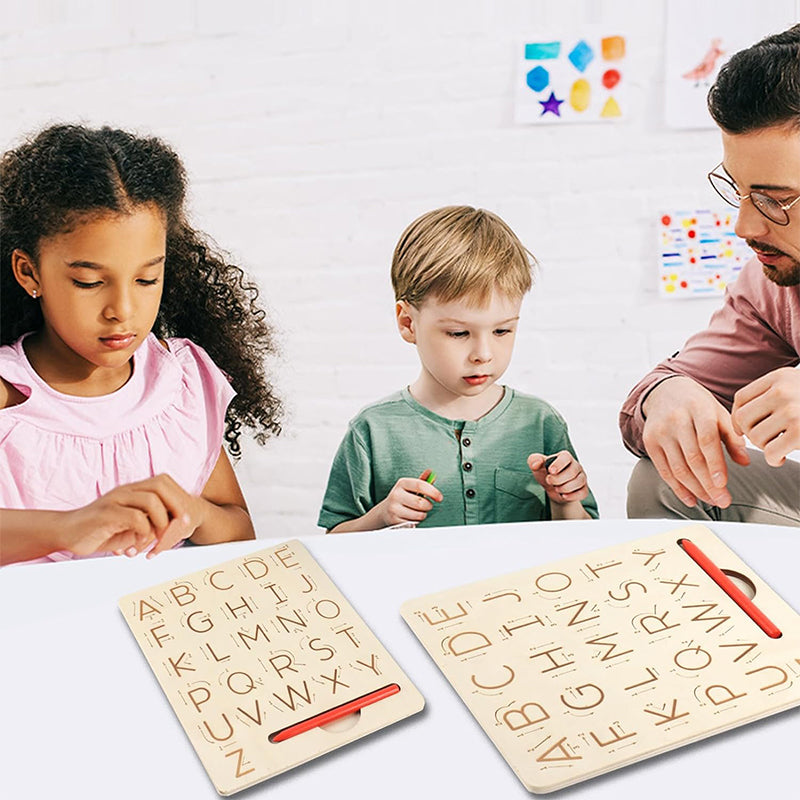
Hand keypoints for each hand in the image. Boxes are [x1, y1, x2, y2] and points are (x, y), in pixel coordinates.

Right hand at [61, 475, 199, 558]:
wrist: (66, 532)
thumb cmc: (100, 531)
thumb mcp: (130, 527)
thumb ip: (150, 524)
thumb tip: (173, 531)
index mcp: (133, 490)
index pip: (164, 483)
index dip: (178, 499)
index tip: (185, 520)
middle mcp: (126, 490)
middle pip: (161, 485)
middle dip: (176, 506)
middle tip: (181, 527)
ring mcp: (116, 499)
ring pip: (151, 500)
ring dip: (161, 523)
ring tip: (157, 542)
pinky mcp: (106, 513)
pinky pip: (135, 517)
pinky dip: (143, 532)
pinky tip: (135, 547)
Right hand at [374, 471, 442, 527]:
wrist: (385, 510)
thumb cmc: (403, 497)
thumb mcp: (410, 487)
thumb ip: (422, 481)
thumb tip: (431, 472)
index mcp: (402, 483)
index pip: (420, 485)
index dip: (433, 492)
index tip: (440, 498)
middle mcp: (396, 495)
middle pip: (421, 502)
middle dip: (428, 506)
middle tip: (427, 506)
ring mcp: (394, 508)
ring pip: (419, 515)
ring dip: (423, 515)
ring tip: (419, 512)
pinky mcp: (394, 521)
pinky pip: (414, 523)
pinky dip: (417, 522)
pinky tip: (412, 518)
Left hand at [528, 451, 588, 504]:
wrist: (552, 488)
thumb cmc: (545, 473)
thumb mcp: (537, 466)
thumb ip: (534, 461)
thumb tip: (535, 464)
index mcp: (565, 457)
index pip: (566, 457)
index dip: (559, 464)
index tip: (550, 471)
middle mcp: (576, 466)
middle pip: (572, 471)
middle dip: (559, 479)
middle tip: (549, 481)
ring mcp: (581, 478)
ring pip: (579, 482)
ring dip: (565, 487)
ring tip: (556, 488)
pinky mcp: (583, 489)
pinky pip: (583, 492)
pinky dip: (573, 496)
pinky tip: (563, 496)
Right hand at [641, 376, 749, 507]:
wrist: (665, 391)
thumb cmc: (698, 405)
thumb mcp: (718, 412)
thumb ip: (732, 436)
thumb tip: (745, 462)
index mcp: (698, 408)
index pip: (706, 439)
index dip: (714, 463)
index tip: (723, 484)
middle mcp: (676, 419)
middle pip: (692, 457)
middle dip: (708, 484)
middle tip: (723, 501)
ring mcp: (660, 431)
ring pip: (677, 467)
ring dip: (695, 489)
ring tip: (711, 501)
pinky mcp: (649, 442)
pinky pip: (664, 470)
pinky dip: (677, 488)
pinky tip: (691, 499)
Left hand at [731, 367, 799, 466]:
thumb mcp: (795, 387)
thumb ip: (771, 395)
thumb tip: (737, 421)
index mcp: (780, 377)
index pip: (741, 398)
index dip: (738, 417)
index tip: (746, 428)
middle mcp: (783, 391)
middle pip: (743, 418)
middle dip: (750, 434)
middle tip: (765, 439)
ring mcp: (792, 411)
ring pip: (755, 437)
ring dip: (764, 447)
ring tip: (777, 446)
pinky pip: (770, 452)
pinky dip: (773, 459)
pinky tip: (781, 456)